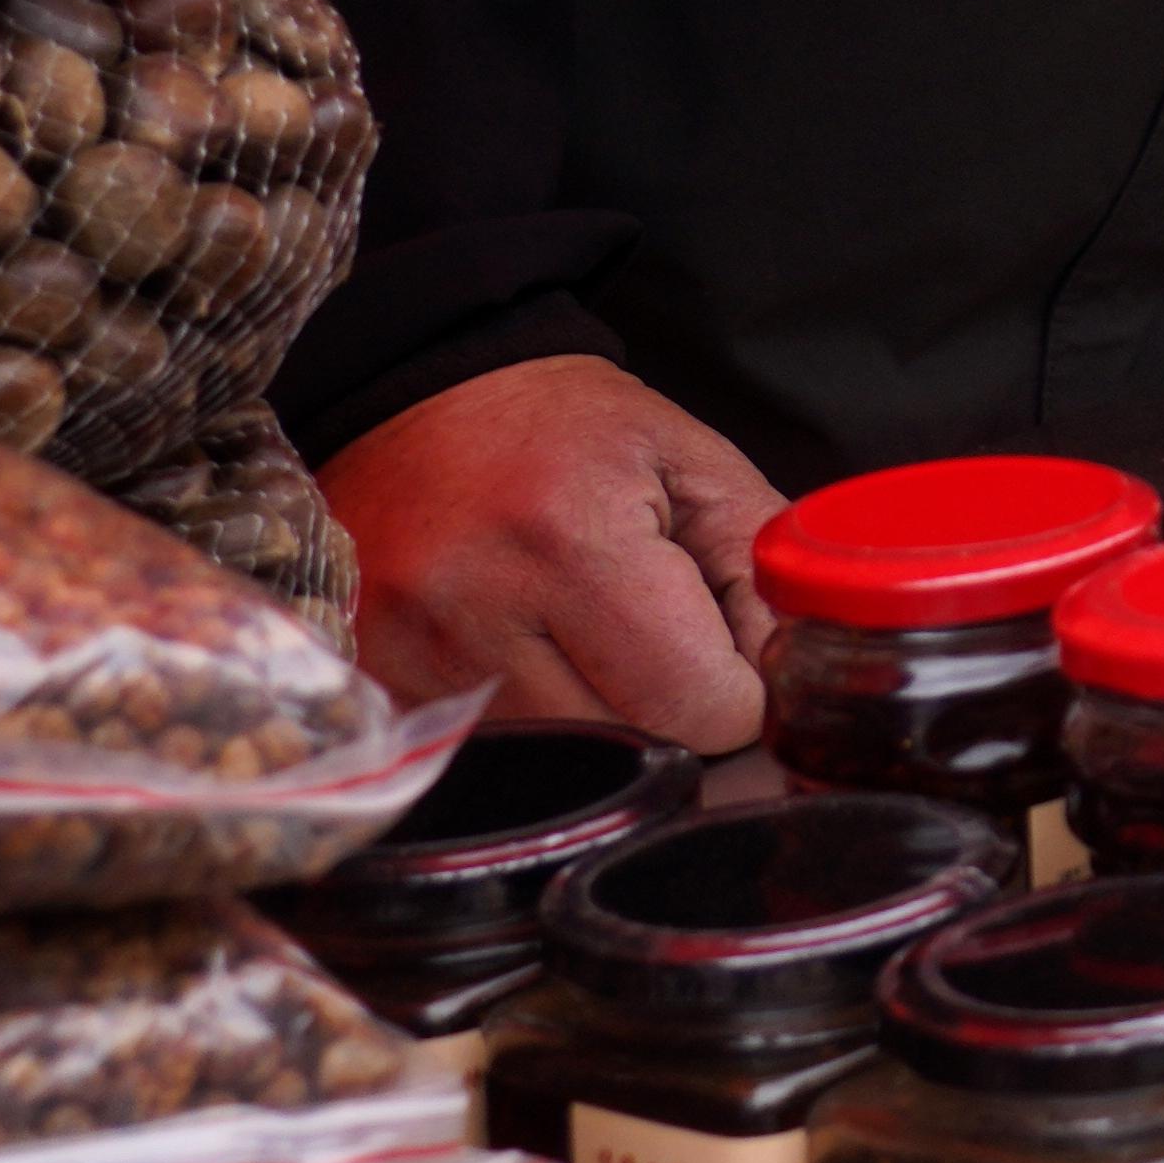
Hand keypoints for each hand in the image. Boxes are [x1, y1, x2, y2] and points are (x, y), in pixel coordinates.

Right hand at [326, 355, 786, 748]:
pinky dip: (528, 723)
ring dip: (595, 720)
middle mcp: (474, 611)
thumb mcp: (695, 464)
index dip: (737, 695)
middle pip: (626, 746)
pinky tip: (525, 652)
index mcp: (571, 542)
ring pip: (557, 764)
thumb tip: (791, 674)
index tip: (730, 655)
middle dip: (667, 710)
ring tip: (583, 637)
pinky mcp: (372, 686)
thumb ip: (761, 571)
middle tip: (655, 637)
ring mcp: (407, 658)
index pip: (693, 704)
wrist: (419, 398)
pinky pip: (485, 754)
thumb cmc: (570, 430)